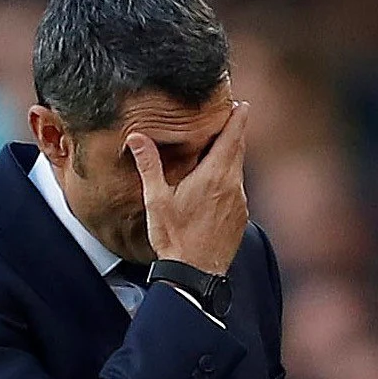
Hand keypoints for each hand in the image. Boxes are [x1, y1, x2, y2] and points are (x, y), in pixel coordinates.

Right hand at [126, 102, 249, 274]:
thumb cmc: (175, 238)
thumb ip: (149, 165)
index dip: (237, 118)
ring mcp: (240, 203)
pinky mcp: (241, 217)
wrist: (195, 274)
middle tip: (230, 117)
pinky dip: (229, 180)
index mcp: (214, 176)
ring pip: (238, 171)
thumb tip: (136, 137)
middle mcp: (233, 186)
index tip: (240, 104)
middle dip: (235, 133)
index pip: (232, 137)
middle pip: (238, 150)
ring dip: (230, 158)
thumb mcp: (157, 199)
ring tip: (217, 150)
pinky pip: (237, 190)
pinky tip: (215, 186)